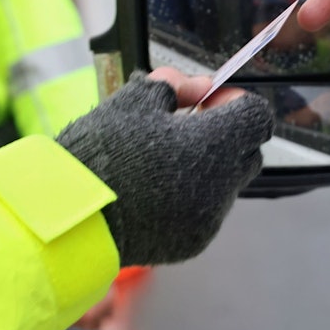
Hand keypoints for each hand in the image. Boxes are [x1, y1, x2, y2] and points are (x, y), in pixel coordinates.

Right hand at [56, 68, 272, 266]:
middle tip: (182, 130)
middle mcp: (222, 185)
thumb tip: (198, 87)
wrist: (72, 213)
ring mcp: (209, 218)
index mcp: (213, 145)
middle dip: (224, 137)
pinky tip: (152, 193)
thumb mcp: (133, 100)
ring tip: (159, 164)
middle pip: (248, 153)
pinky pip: (205, 212)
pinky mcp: (193, 242)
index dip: (235, 103)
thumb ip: (174, 86)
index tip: (204, 102)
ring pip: (226, 185)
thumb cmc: (102, 150)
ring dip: (206, 169)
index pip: (258, 117)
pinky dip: (189, 198)